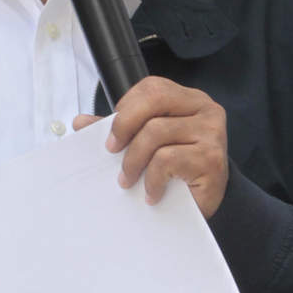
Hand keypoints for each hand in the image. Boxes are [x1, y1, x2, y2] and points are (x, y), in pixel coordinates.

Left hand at [74, 77, 229, 218]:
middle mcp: (206, 110)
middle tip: (111, 151)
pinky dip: (152, 179)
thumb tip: (80, 122)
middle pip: (155, 99)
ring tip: (127, 180)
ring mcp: (212, 133)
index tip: (112, 136)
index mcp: (189, 100)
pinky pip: (167, 160)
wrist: (204, 205)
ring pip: (156, 132)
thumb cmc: (176, 170)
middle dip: (124, 124)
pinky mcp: (211, 159)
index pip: (152, 88)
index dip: (126, 108)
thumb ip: (119, 129)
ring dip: (133, 161)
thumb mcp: (147, 144)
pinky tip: (151, 193)